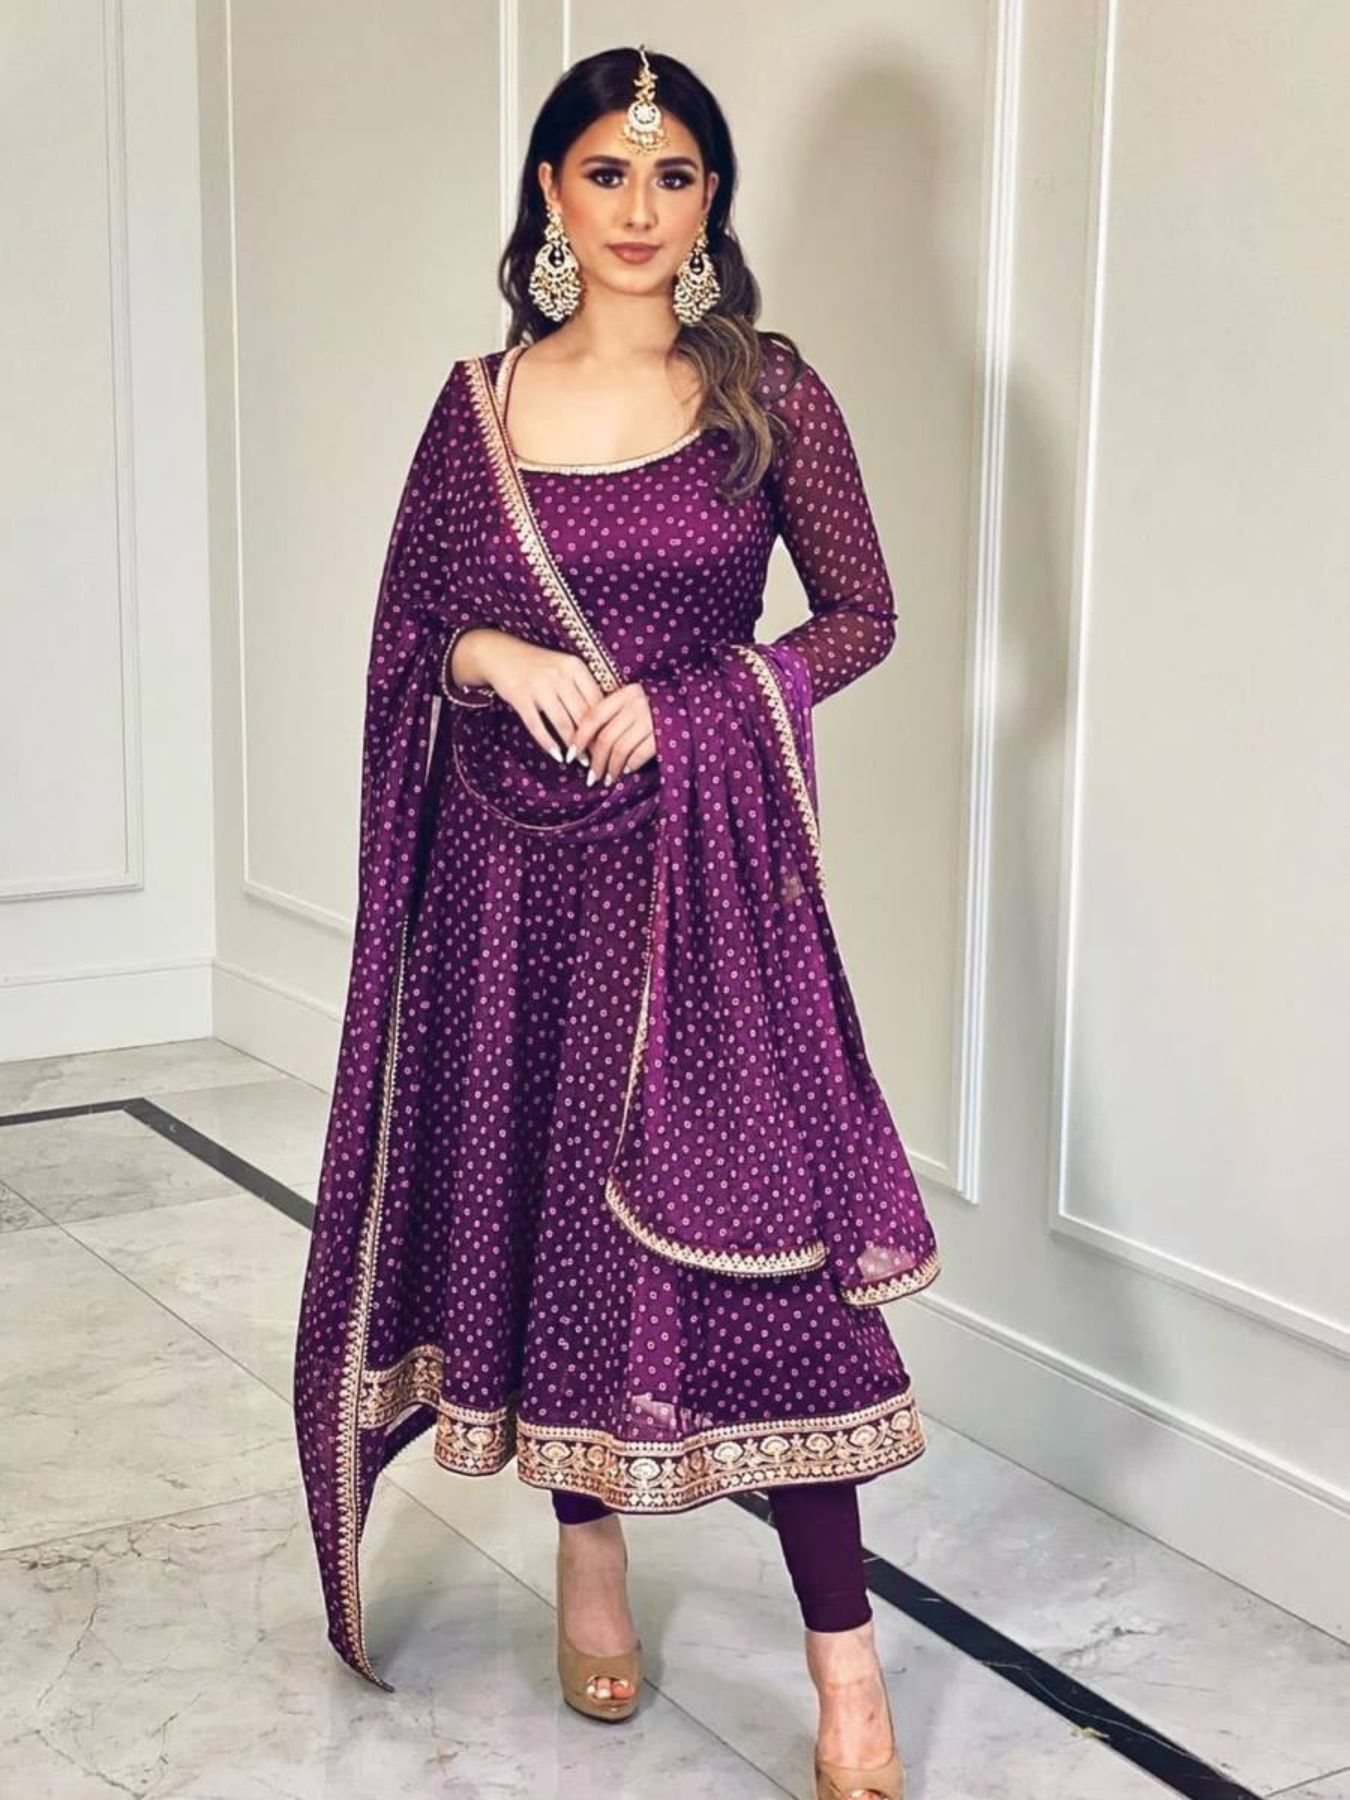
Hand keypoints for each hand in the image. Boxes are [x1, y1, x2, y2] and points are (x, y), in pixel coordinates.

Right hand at [453, 629, 604, 764]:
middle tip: (598, 758)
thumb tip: (604, 719)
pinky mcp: (520, 697)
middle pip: (582, 714)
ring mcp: (538, 686)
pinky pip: (537, 726)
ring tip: (579, 760)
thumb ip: (582, 687)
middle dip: (591, 740)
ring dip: (572, 746)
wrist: (500, 654)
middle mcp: (559, 674)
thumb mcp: (564, 667)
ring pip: (562, 723)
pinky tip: (556, 755)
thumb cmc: (538, 665)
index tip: (609, 741)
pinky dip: (548, 743)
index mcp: (575, 666)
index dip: (604, 724)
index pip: (597, 700)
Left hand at [569, 682, 656, 785]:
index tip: (572, 754)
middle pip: (605, 737)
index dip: (579, 737)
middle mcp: (637, 704)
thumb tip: (588, 742)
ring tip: (607, 779)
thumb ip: (616, 713)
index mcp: (626, 693)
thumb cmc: (660, 704)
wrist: (695, 703)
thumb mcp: (637, 699)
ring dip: (611, 768)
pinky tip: (626, 772)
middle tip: (591, 776)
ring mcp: (650, 719)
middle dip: (595, 761)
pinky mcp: (663, 734)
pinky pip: (638, 755)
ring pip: (619, 749)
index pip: (593, 716)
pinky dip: (629, 766)